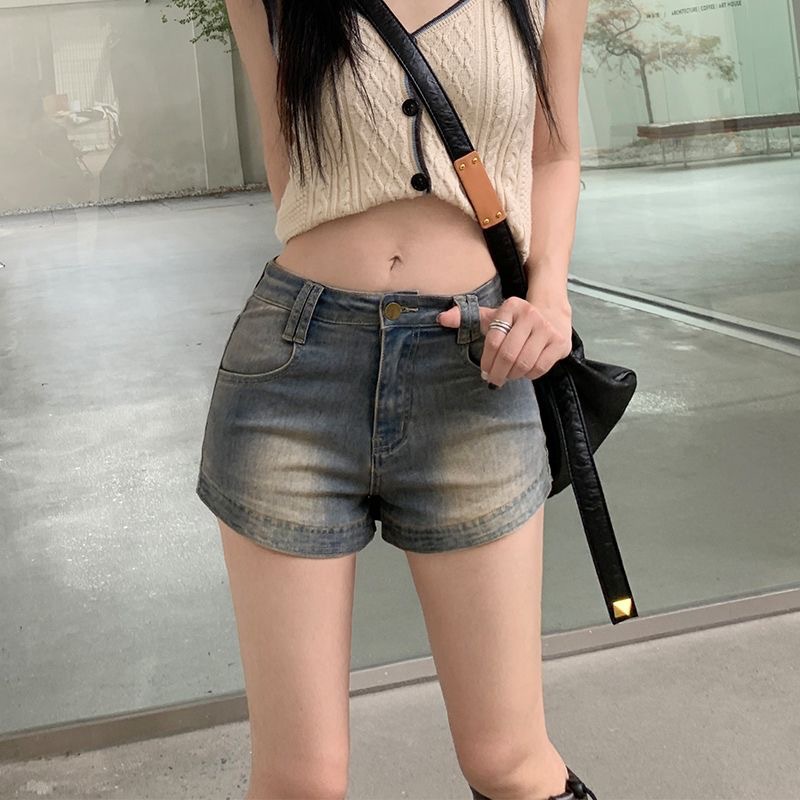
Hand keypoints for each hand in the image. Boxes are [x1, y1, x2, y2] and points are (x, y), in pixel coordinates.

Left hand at [437, 295, 571, 386]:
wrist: (552, 314)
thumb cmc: (516, 320)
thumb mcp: (492, 316)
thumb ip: (466, 317)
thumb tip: (441, 318)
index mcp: (511, 306)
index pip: (493, 339)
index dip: (487, 360)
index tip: (484, 371)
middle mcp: (531, 315)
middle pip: (509, 354)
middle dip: (498, 373)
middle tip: (493, 381)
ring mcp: (547, 329)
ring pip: (524, 363)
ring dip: (513, 375)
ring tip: (508, 376)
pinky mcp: (559, 343)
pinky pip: (540, 368)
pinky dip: (529, 375)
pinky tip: (524, 372)